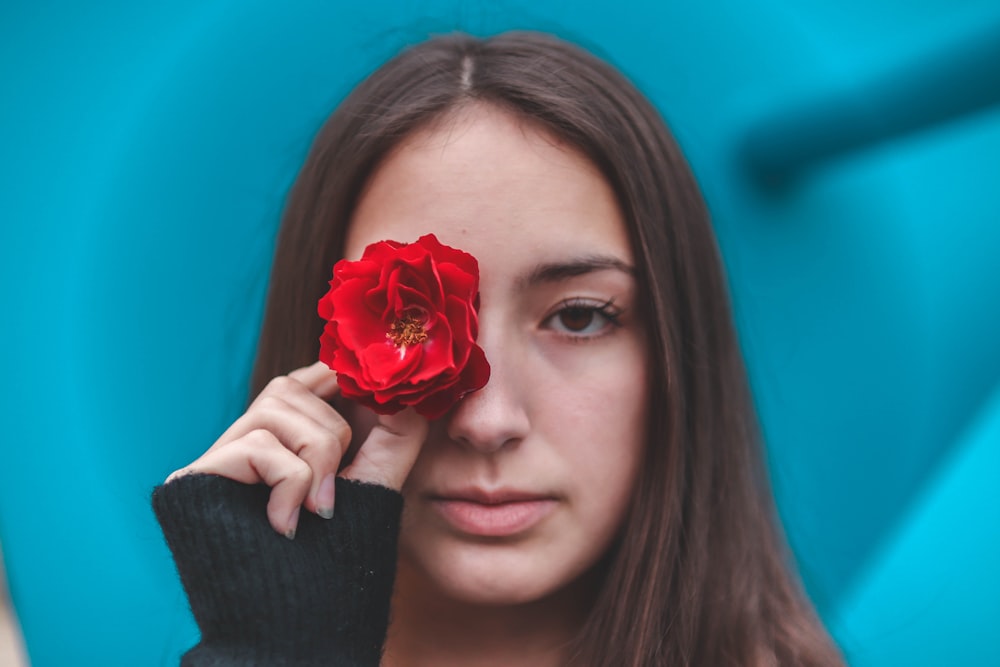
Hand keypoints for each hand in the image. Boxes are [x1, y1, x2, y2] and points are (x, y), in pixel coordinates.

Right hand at [166, 361, 427, 537]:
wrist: (295, 622)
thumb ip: (395, 432)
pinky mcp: (195, 477)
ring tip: (316, 509)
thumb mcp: (376, 482)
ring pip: (274, 403)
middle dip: (332, 433)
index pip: (306, 376)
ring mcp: (219, 457)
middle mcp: (248, 439)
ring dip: (315, 457)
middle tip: (335, 490)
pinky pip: (257, 444)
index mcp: (286, 436)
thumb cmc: (337, 556)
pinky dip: (289, 482)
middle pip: (291, 385)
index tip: (372, 406)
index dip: (340, 383)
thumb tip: (403, 383)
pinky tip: (287, 524)